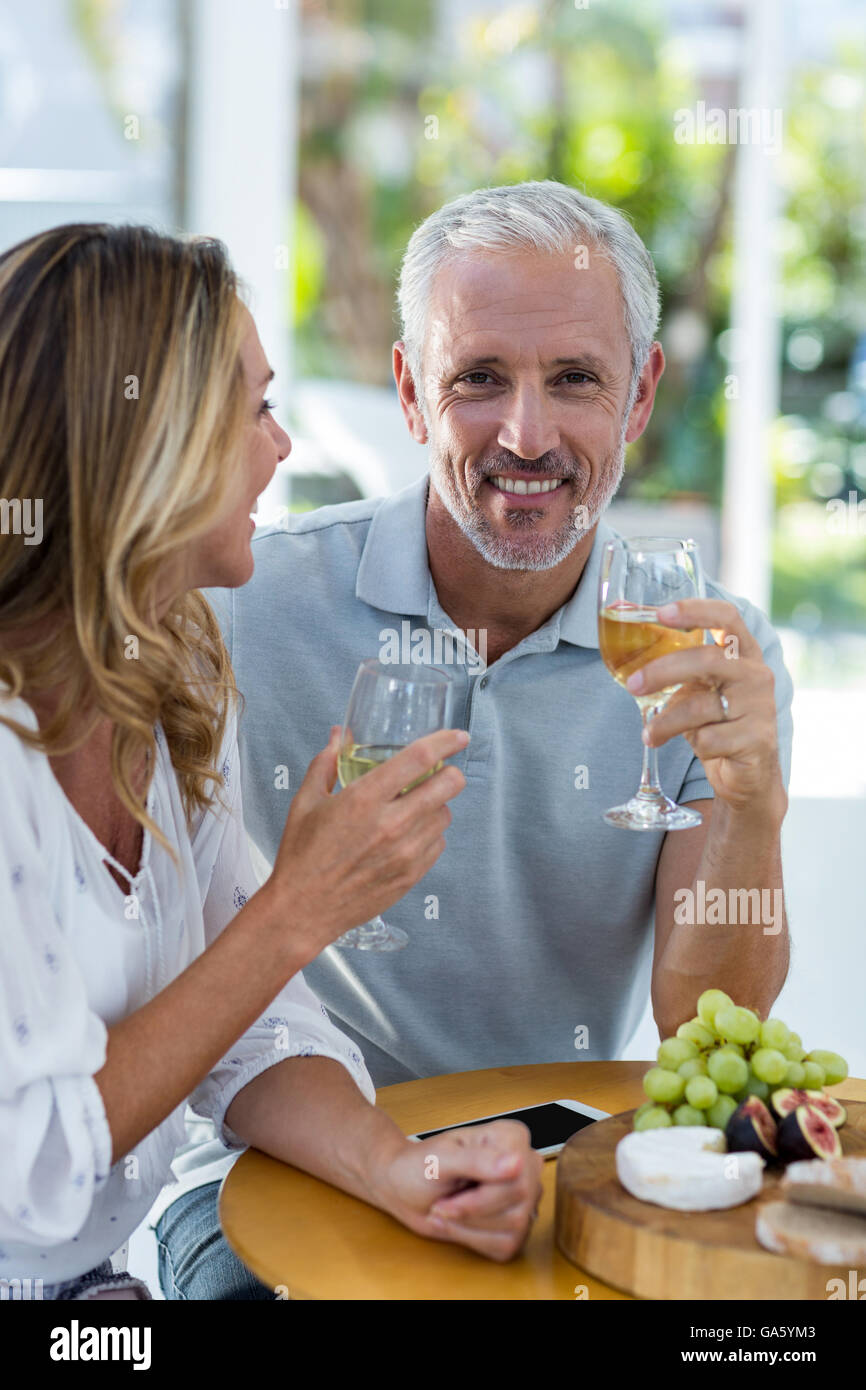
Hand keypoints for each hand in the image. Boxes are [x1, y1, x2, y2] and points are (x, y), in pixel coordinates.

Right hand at [265, 726, 467, 957]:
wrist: (303, 909)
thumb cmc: (302, 855)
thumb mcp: (306, 801)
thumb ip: (326, 762)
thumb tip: (338, 734)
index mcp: (365, 799)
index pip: (419, 759)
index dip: (445, 742)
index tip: (458, 736)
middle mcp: (392, 824)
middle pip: (448, 786)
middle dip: (451, 773)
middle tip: (441, 772)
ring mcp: (406, 853)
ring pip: (446, 815)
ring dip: (437, 805)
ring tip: (414, 807)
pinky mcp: (411, 876)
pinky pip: (438, 844)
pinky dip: (430, 834)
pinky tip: (409, 834)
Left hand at [375, 1120, 543, 1262]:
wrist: (405, 1189)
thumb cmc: (418, 1167)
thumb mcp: (440, 1161)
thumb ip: (477, 1161)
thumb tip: (516, 1163)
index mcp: (510, 1137)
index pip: (516, 1178)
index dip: (481, 1198)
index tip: (449, 1199)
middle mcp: (525, 1166)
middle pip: (517, 1203)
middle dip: (471, 1213)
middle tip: (441, 1207)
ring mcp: (524, 1197)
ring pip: (514, 1227)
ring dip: (469, 1228)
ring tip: (446, 1212)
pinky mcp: (516, 1225)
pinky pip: (507, 1245)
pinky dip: (475, 1241)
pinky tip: (458, 1224)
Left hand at [625, 599, 785, 816]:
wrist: (748, 772)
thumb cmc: (715, 722)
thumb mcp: (696, 689)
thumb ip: (675, 669)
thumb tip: (624, 651)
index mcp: (743, 652)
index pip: (726, 617)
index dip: (695, 611)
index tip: (661, 614)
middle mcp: (757, 674)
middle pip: (708, 659)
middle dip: (663, 671)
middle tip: (633, 685)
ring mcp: (761, 707)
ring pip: (701, 706)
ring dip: (666, 722)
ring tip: (649, 734)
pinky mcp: (758, 739)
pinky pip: (710, 739)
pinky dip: (695, 745)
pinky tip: (698, 749)